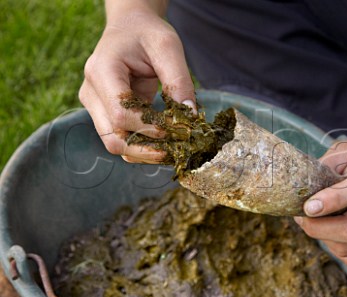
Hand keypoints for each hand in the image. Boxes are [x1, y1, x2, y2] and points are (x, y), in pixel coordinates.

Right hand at [79, 8, 194, 163]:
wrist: (129, 27)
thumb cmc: (147, 33)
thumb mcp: (168, 47)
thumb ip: (179, 81)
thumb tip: (189, 116)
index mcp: (102, 71)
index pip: (120, 114)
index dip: (149, 128)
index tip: (176, 129)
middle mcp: (91, 92)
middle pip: (112, 138)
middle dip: (145, 149)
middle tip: (174, 150)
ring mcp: (94, 105)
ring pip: (115, 143)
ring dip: (144, 152)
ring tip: (171, 150)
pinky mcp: (103, 113)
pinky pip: (121, 137)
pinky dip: (142, 145)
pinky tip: (163, 143)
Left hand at [295, 133, 346, 265]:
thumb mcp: (346, 150)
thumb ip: (324, 167)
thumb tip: (300, 190)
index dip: (332, 200)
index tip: (308, 207)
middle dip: (317, 228)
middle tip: (301, 217)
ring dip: (323, 238)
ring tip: (314, 222)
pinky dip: (334, 247)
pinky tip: (329, 231)